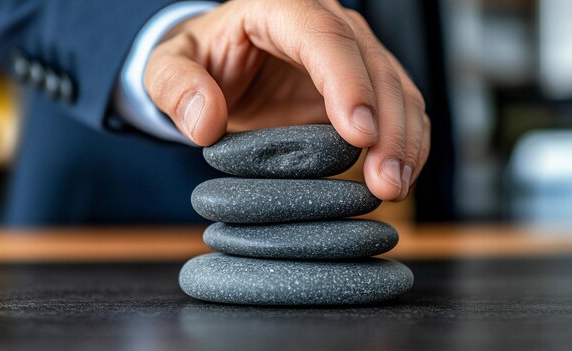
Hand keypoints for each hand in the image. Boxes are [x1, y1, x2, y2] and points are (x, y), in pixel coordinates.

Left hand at [144, 0, 429, 200]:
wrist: (221, 68)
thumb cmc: (198, 61)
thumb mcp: (167, 66)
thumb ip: (176, 87)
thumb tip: (205, 123)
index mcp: (279, 7)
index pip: (324, 36)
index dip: (347, 83)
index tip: (358, 135)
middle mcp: (325, 24)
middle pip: (373, 65)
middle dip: (387, 125)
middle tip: (384, 183)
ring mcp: (350, 56)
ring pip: (398, 89)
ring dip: (404, 140)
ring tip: (393, 188)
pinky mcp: (361, 88)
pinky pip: (398, 111)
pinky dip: (406, 144)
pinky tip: (400, 176)